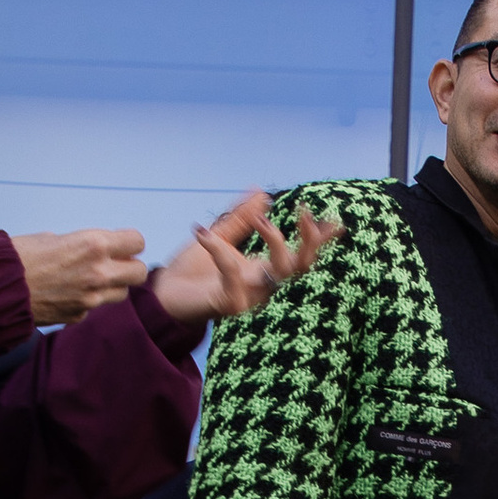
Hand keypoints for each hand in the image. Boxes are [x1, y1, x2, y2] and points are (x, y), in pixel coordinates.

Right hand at [12, 227, 146, 322]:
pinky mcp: (78, 316)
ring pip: (121, 293)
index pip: (137, 242)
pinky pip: (94, 307)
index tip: (118, 244)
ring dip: (111, 286)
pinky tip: (67, 294)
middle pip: (138, 272)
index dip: (128, 243)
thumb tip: (86, 249)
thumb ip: (77, 244)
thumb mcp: (51, 238)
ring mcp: (91, 298)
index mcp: (93, 244)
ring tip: (88, 280)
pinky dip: (87, 301)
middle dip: (128, 267)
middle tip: (112, 264)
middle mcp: (98, 272)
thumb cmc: (17, 257)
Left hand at [150, 194, 340, 330]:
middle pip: (301, 268)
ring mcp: (249, 297)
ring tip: (259, 218)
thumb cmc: (189, 272)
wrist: (162, 296)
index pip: (300, 257)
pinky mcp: (229, 305)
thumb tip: (261, 193)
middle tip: (303, 211)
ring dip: (274, 240)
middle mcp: (261, 285)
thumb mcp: (218, 237)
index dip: (319, 241)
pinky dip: (219, 250)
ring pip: (278, 272)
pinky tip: (202, 233)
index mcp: (262, 270)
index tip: (336, 221)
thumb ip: (240, 219)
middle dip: (309, 241)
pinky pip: (234, 274)